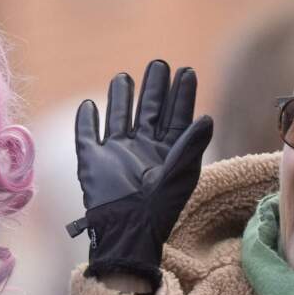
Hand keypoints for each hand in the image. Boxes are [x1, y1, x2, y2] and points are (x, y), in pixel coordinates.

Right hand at [68, 60, 212, 285]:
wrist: (128, 231)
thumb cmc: (159, 207)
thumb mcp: (181, 174)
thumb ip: (192, 144)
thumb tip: (207, 117)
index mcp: (167, 151)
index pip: (177, 116)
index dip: (181, 94)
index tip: (186, 71)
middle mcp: (143, 148)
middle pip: (150, 110)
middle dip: (154, 87)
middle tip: (159, 63)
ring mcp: (117, 152)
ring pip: (119, 116)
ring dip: (121, 97)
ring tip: (124, 77)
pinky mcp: (93, 160)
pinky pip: (87, 135)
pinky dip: (86, 120)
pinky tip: (89, 105)